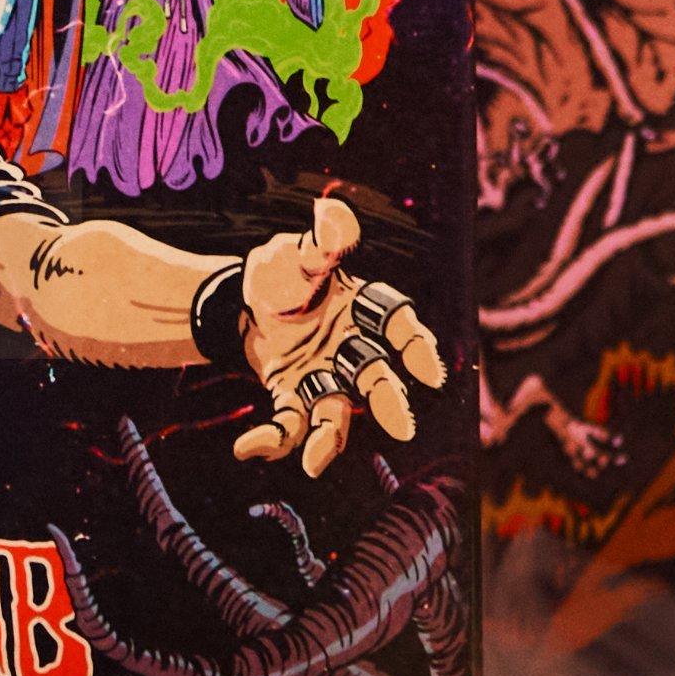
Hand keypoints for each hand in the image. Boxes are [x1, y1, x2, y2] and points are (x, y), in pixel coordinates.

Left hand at [230, 195, 443, 478]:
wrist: (244, 301)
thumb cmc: (284, 275)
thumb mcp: (296, 255)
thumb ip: (319, 242)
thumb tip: (333, 214)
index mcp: (363, 312)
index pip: (398, 328)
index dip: (417, 350)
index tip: (430, 374)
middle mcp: (351, 351)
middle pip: (375, 377)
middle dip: (388, 401)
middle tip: (402, 427)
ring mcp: (323, 378)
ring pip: (334, 413)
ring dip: (328, 438)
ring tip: (314, 461)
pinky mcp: (291, 396)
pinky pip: (286, 424)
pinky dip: (271, 441)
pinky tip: (246, 448)